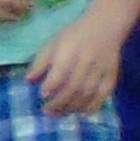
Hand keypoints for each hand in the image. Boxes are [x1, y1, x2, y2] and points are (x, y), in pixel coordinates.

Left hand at [30, 0, 130, 118]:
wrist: (105, 26)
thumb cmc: (74, 36)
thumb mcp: (53, 43)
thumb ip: (41, 62)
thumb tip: (28, 81)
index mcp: (69, 50)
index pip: (60, 71)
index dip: (51, 85)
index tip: (43, 95)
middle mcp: (86, 61)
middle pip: (73, 87)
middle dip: (59, 103)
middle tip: (47, 112)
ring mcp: (101, 69)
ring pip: (87, 93)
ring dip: (73, 107)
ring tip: (59, 115)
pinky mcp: (111, 75)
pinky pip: (104, 94)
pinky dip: (93, 106)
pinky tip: (82, 113)